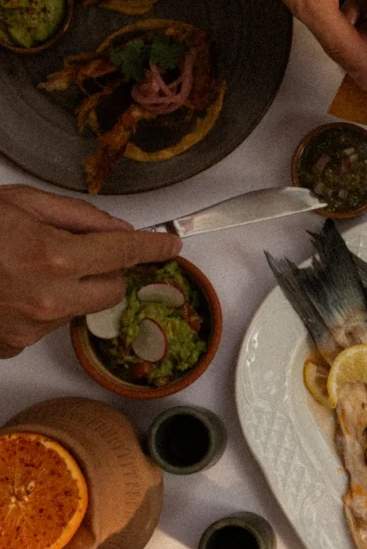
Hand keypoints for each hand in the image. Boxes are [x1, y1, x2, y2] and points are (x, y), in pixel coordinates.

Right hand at [0, 184, 180, 356]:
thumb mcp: (20, 203)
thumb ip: (76, 215)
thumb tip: (116, 229)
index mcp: (54, 257)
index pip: (124, 253)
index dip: (152, 247)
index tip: (169, 247)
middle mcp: (49, 300)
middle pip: (112, 291)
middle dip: (105, 271)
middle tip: (74, 252)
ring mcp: (31, 328)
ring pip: (79, 309)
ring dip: (69, 290)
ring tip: (28, 270)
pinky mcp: (15, 346)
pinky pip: (46, 325)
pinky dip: (39, 309)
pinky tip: (13, 291)